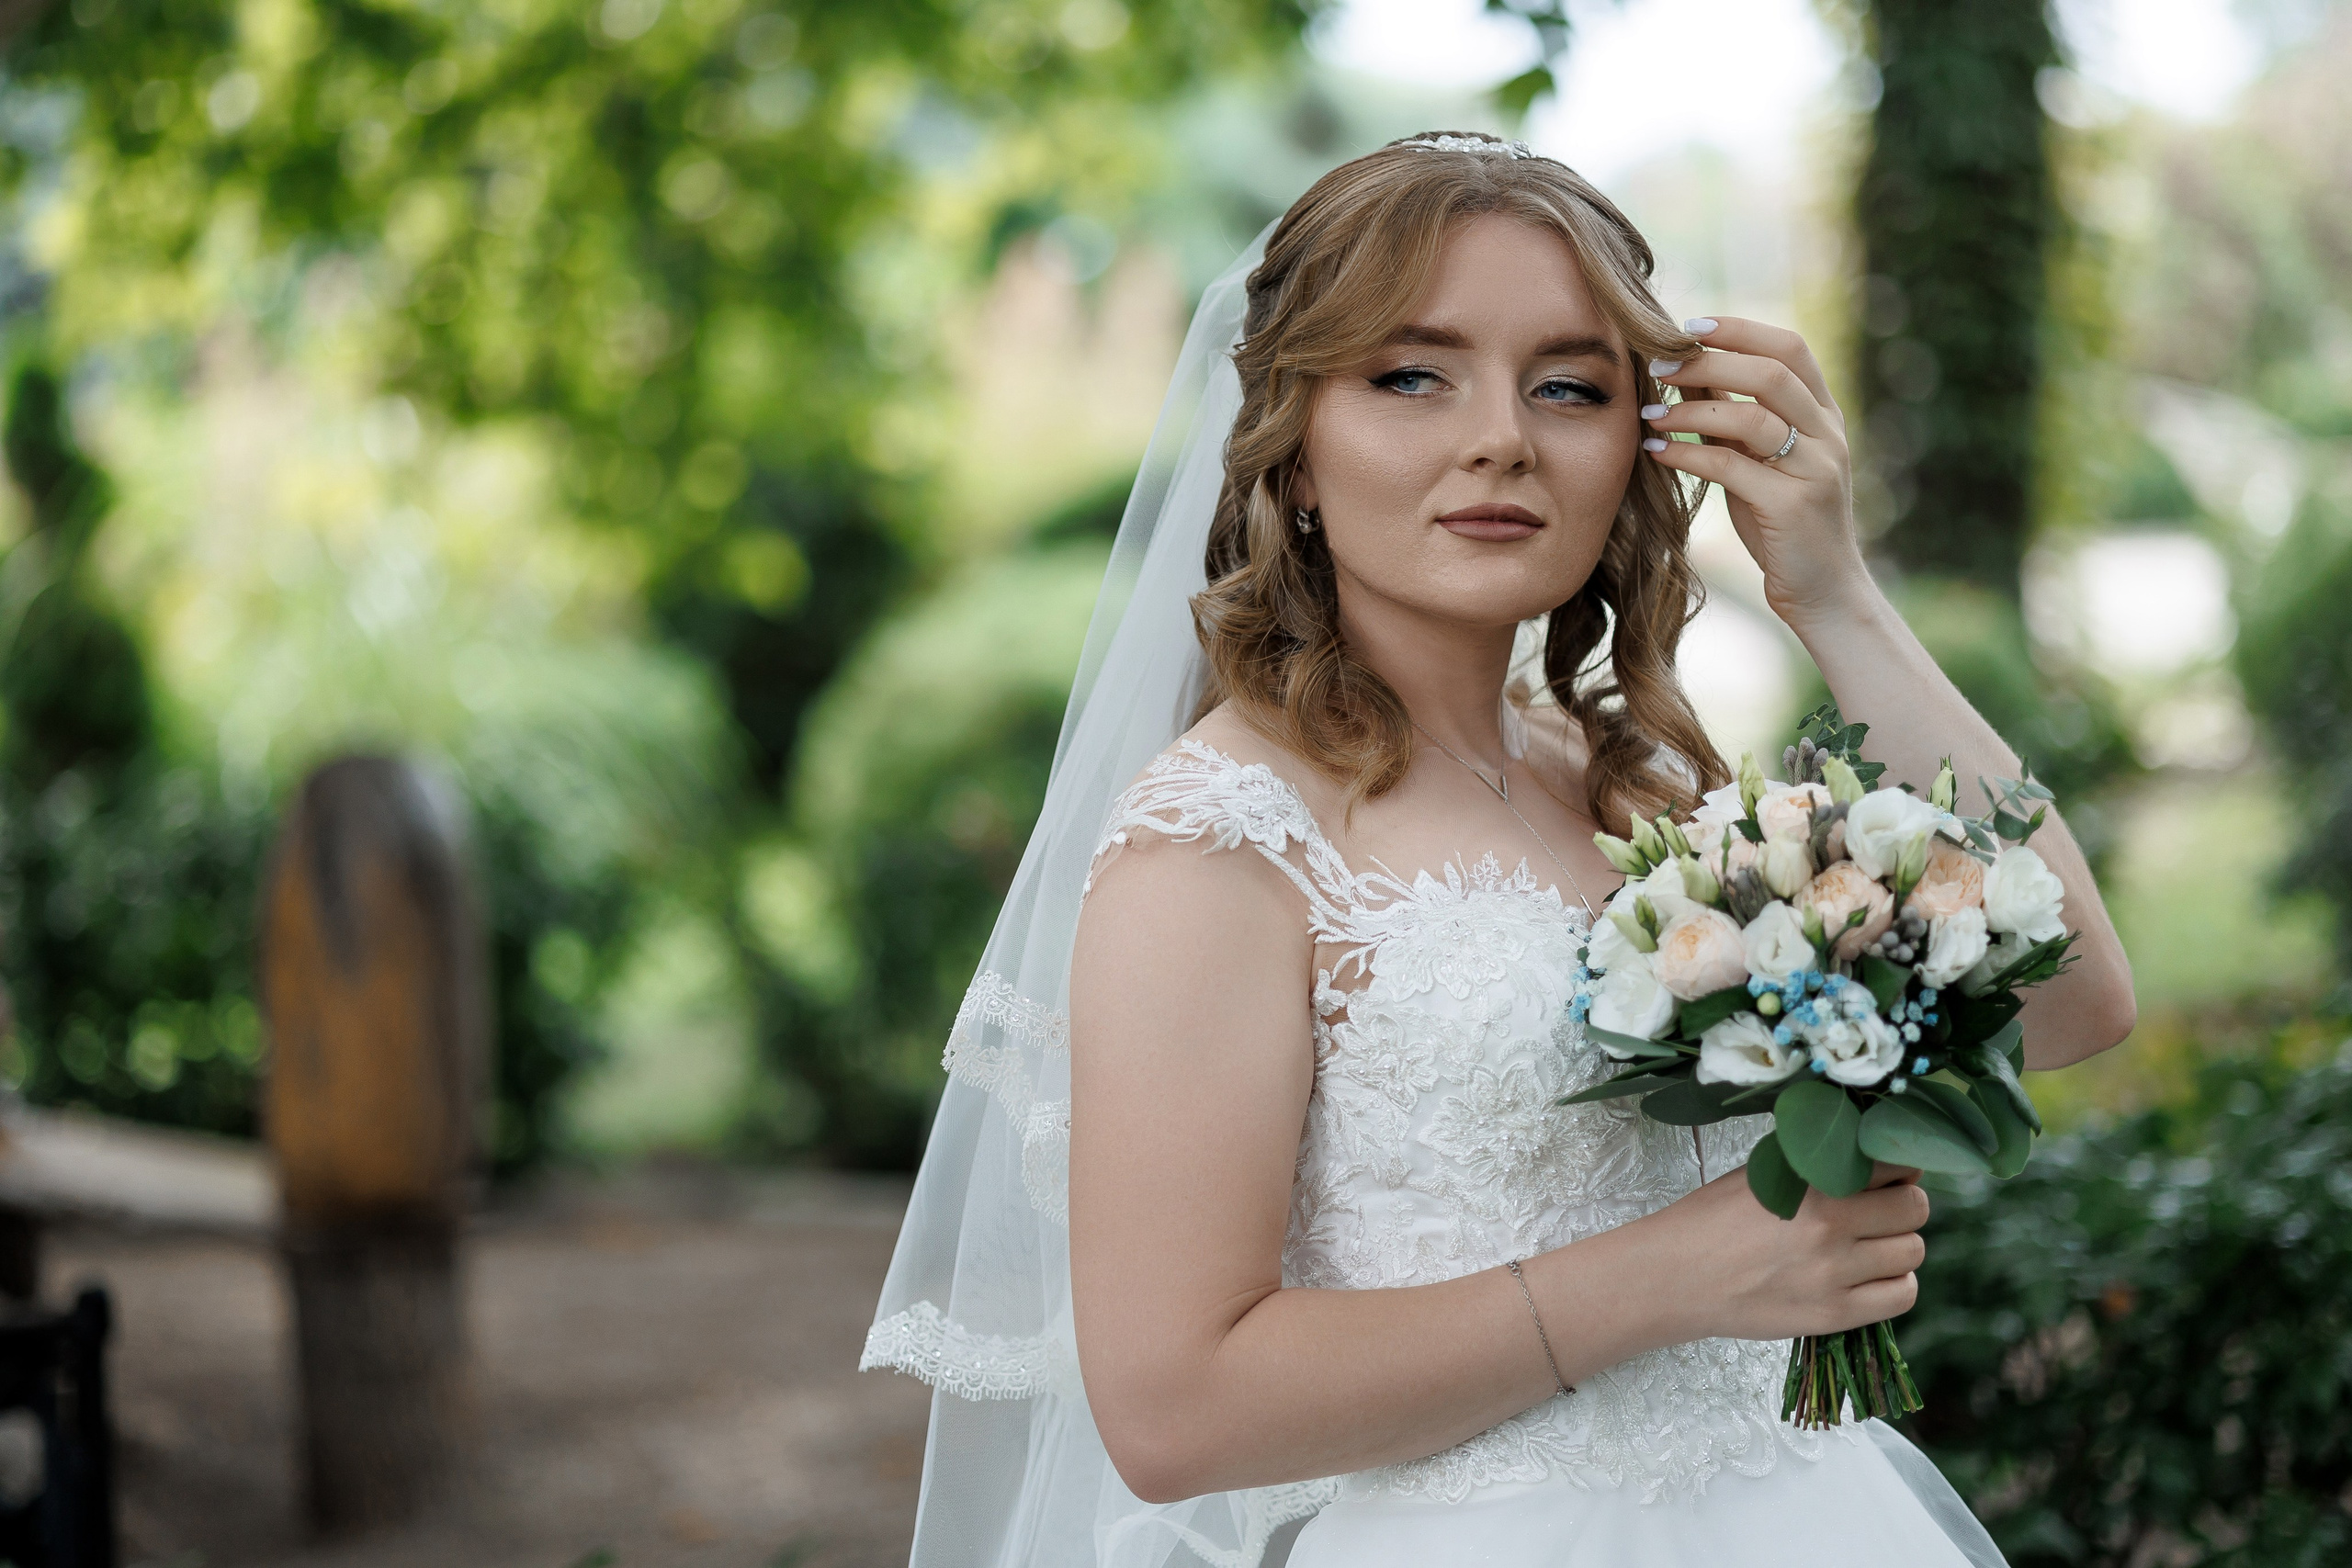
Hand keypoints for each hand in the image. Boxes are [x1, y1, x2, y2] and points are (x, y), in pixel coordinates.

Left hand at [1640, 318, 1873, 633]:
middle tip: (1659, 366)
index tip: (1690, 326)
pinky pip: (1732, 467)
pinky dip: (1687, 454)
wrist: (1823, 591)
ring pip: (1751, 417)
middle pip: (1771, 373)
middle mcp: (1827, 435)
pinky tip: (1656, 451)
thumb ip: (1734, 418)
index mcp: (1825, 415)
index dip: (1741, 329)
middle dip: (1709, 363)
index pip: (1791, 349)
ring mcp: (1816, 469)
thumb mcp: (1761, 462)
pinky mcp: (1792, 506)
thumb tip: (1688, 371)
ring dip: (1691, 410)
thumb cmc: (1784, 524)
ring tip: (1650, 414)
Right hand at [1652, 1160, 1926, 1342]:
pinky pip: (1902, 1295)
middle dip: (1903, 1205)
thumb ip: (1816, 1163)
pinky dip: (1896, 1283)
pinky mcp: (1834, 1313)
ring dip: (1898, 1245)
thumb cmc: (1714, 1217)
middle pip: (1914, 1208)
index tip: (1884, 1176)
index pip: (1894, 1164)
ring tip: (1869, 1247)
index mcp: (1810, 1180)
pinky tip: (1871, 1277)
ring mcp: (1834, 1272)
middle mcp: (1829, 1223)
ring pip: (1912, 1251)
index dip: (1896, 1169)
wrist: (1677, 1276)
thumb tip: (1873, 1157)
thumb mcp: (1761, 1171)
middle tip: (1879, 1212)